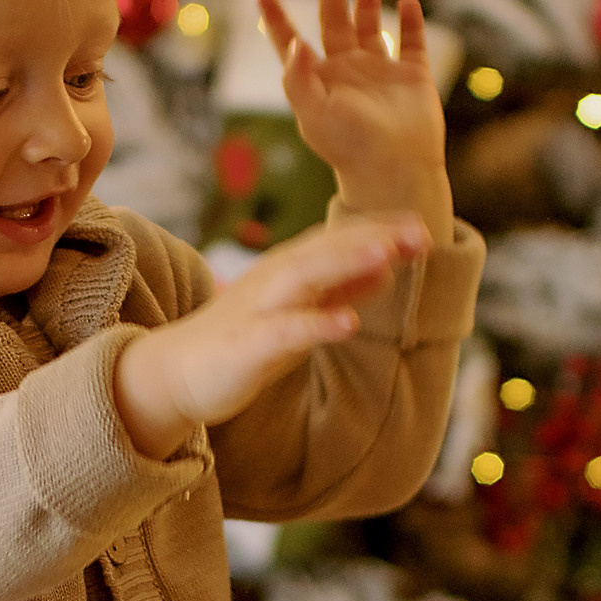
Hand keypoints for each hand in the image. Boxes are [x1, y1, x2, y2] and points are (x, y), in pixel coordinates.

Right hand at [114, 215, 431, 459]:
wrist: (177, 374)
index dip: (380, 231)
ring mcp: (259, 309)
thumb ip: (341, 288)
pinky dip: (316, 324)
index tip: (423, 226)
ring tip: (388, 255)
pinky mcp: (247, 344)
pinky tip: (348, 322)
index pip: (339, 240)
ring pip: (306, 278)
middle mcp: (275, 279)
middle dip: (373, 239)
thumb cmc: (243, 341)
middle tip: (420, 233)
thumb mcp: (301, 310)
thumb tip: (388, 268)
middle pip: (327, 250)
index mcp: (290, 269)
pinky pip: (285, 331)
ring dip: (347, 263)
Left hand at [261, 0, 454, 245]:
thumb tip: (295, 42)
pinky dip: (411, 22)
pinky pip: (412, 43)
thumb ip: (297, 78)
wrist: (395, 171)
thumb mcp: (313, 114)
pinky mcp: (413, 77)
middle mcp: (348, 71)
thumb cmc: (349, 147)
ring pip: (372, 26)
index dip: (276, 20)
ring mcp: (381, 72)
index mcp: (319, 79)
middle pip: (335, 21)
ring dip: (368, 0)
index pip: (292, 43)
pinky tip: (406, 4)